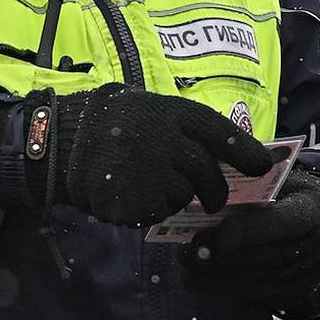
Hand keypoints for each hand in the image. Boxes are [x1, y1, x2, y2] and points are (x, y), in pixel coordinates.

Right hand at [26, 84, 275, 225]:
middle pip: (207, 174)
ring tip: (148, 182)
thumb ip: (184, 128)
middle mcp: (164, 140)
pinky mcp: (131, 201)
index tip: (263, 166)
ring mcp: (147, 172)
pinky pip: (156, 212)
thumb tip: (228, 151)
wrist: (56, 142)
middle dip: (216, 191)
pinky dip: (151, 209)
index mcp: (171, 113)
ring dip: (176, 196)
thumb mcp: (148, 108)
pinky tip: (131, 194)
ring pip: (183, 195)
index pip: (221, 133)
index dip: (246, 151)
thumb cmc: (111, 123)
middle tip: (216, 200)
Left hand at [184, 167, 319, 316]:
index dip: (244, 232)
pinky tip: (203, 274)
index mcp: (312, 212)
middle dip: (218, 256)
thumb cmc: (288, 196)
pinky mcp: (290, 297)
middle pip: (259, 258)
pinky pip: (249, 296)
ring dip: (214, 274)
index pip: (279, 225)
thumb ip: (249, 187)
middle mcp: (314, 249)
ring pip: (249, 280)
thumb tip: (206, 186)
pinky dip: (221, 285)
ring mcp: (304, 277)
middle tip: (187, 249)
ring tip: (189, 260)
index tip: (214, 233)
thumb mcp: (277, 180)